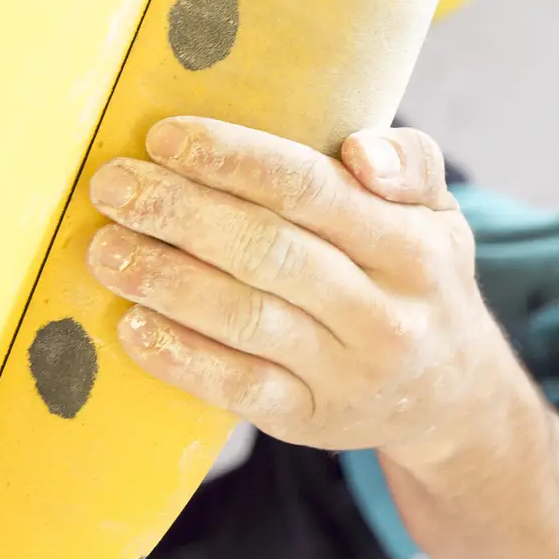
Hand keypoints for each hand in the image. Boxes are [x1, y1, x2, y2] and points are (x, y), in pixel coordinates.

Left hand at [83, 119, 498, 454]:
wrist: (453, 397)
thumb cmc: (421, 279)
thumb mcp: (440, 213)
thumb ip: (409, 162)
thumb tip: (358, 151)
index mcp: (412, 246)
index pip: (313, 190)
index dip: (235, 161)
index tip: (166, 138)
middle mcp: (384, 312)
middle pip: (268, 251)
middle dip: (181, 214)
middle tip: (114, 186)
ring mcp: (347, 372)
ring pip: (245, 319)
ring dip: (165, 281)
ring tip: (106, 249)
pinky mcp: (311, 420)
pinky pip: (238, 388)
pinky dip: (181, 358)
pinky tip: (132, 327)